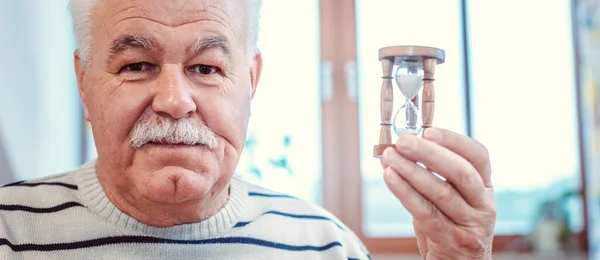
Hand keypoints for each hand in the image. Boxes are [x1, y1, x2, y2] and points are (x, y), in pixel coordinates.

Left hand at [380, 127, 495, 259]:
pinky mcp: (453, 241)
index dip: (454, 140)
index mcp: (484, 187)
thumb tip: (396, 149)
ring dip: (411, 171)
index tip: (428, 130)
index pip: (478, 156)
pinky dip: (406, 193)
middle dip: (429, 153)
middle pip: (461, 172)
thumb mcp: (448, 199)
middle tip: (403, 141)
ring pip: (442, 193)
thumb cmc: (449, 227)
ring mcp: (471, 225)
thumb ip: (429, 175)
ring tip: (389, 157)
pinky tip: (390, 177)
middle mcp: (484, 204)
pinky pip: (426, 213)